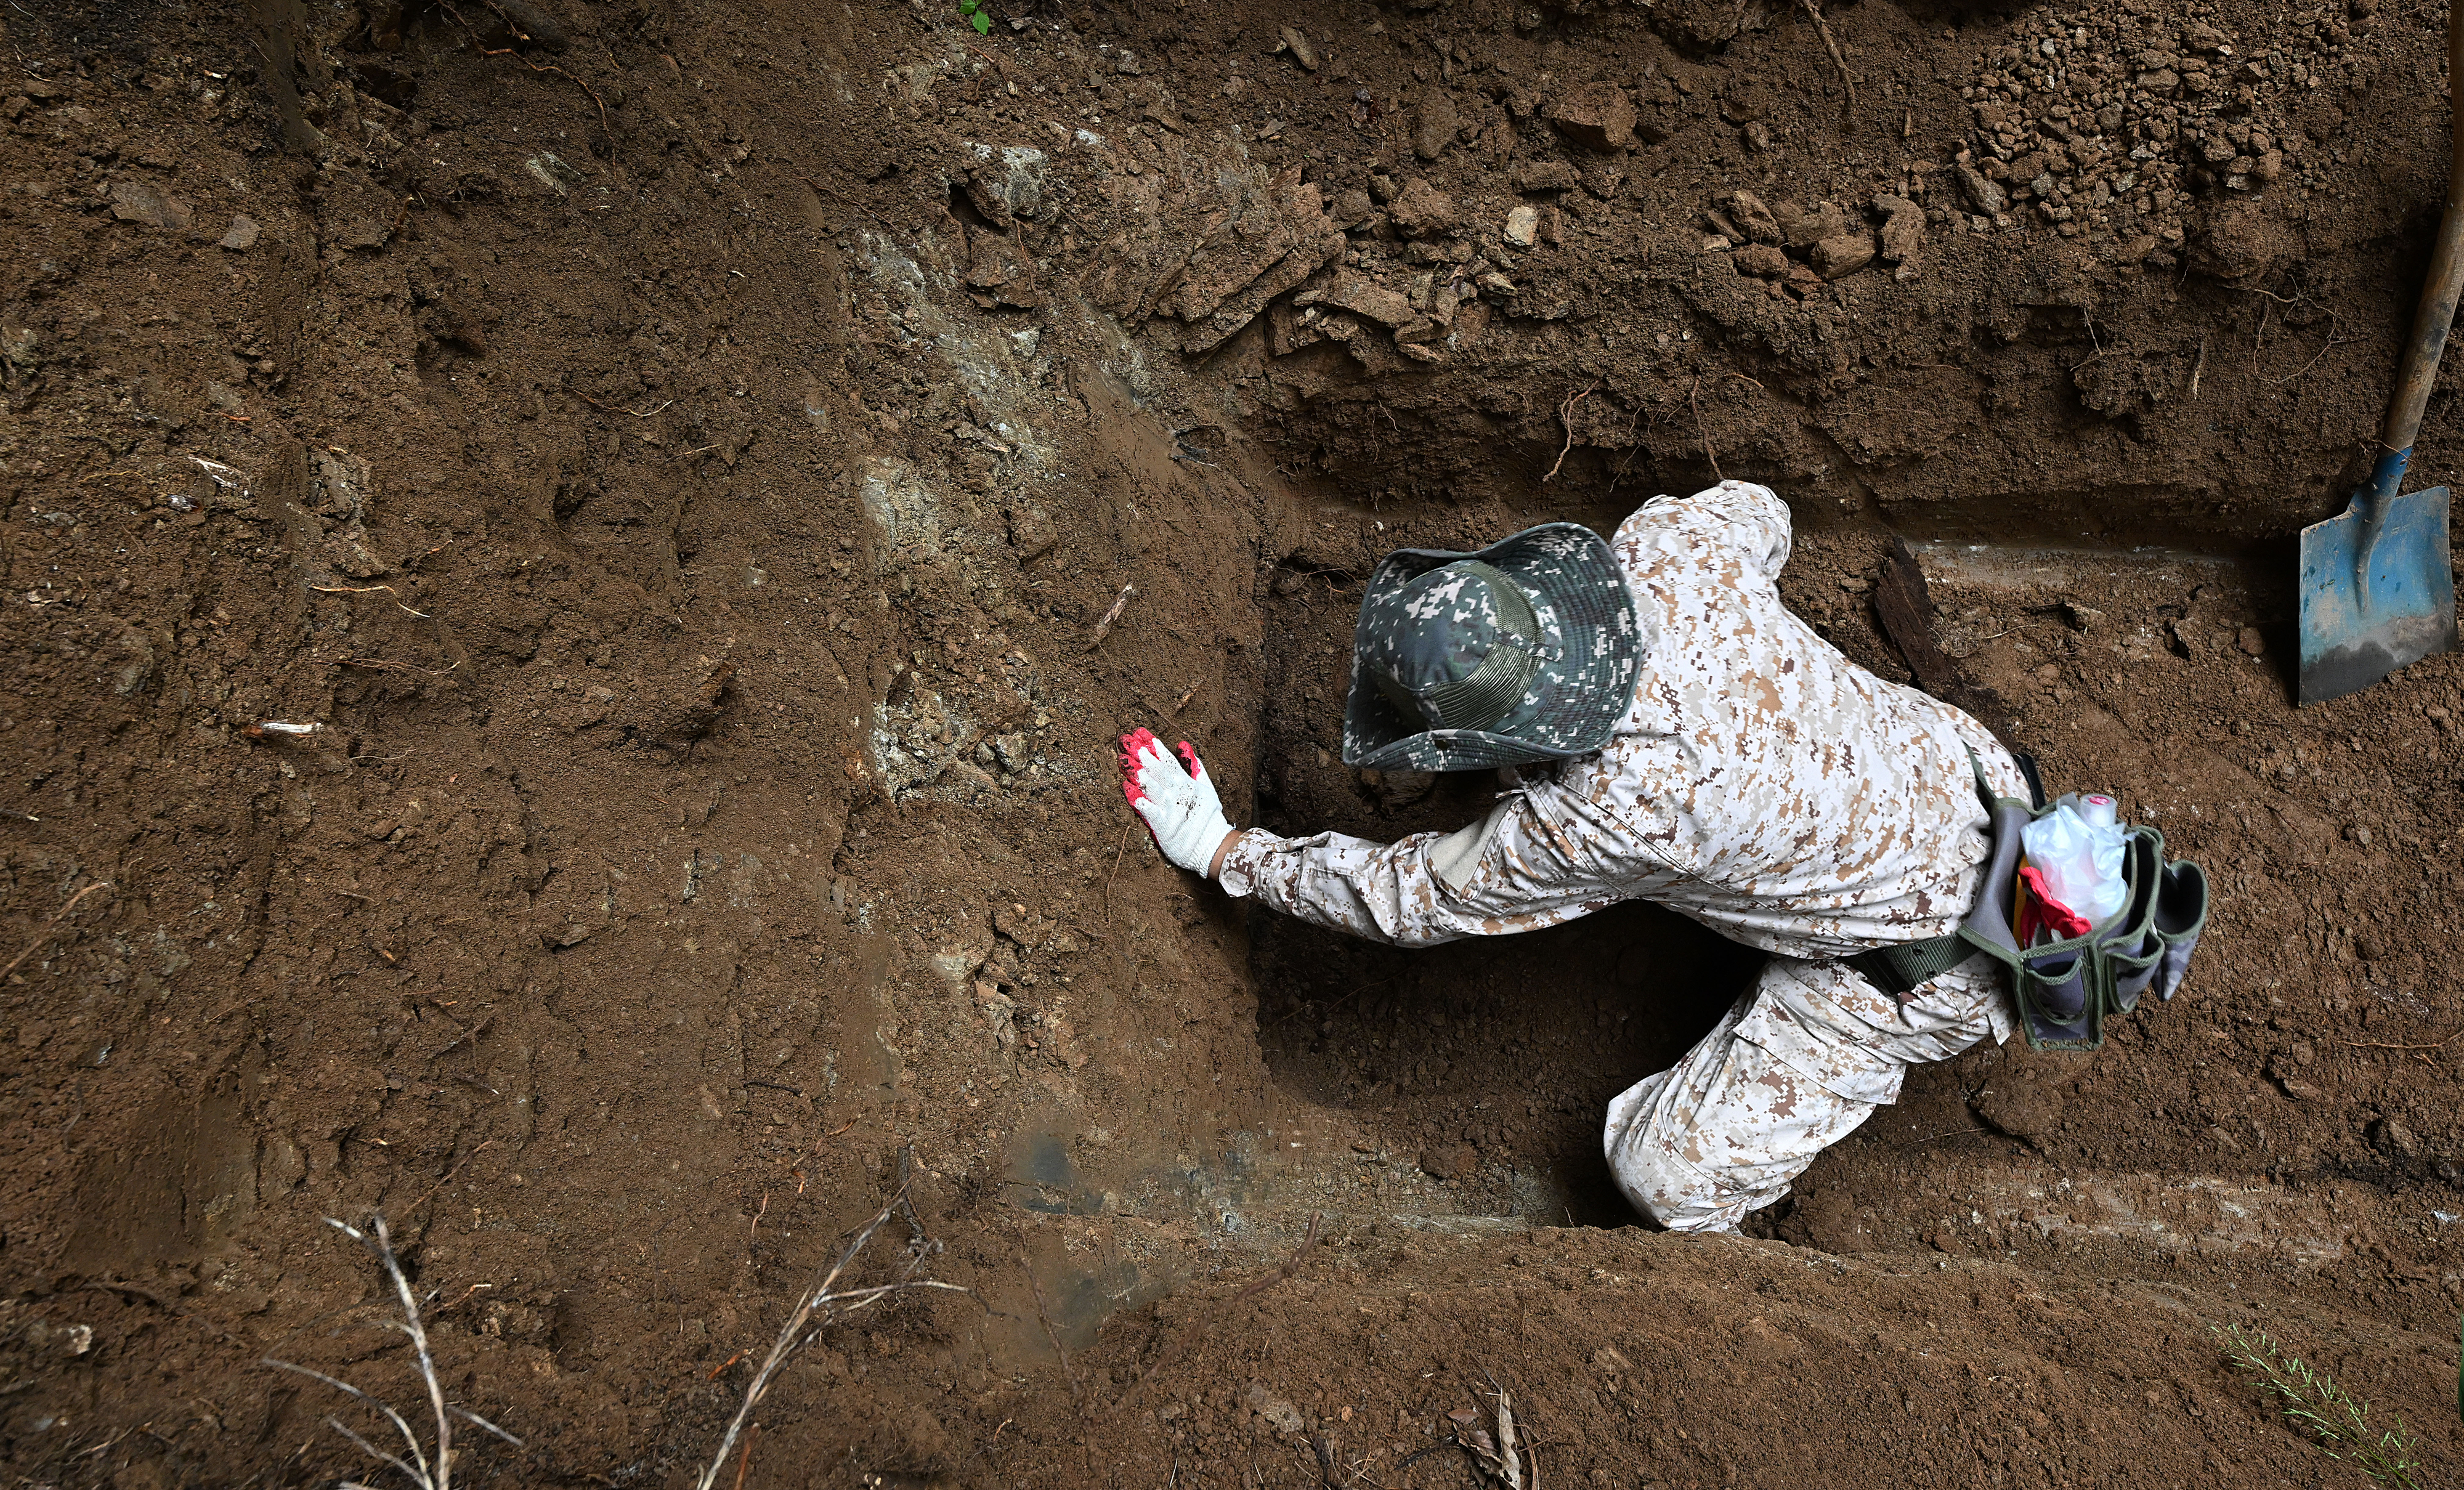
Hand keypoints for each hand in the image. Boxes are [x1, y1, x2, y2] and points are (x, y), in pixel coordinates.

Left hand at [1119, 728, 1235, 874]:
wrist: (1211, 844)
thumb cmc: (1208, 816)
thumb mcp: (1207, 788)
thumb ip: (1195, 768)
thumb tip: (1184, 747)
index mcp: (1185, 784)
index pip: (1170, 762)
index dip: (1158, 750)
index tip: (1147, 738)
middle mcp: (1176, 794)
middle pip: (1159, 772)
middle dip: (1145, 758)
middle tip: (1132, 745)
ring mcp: (1170, 809)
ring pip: (1154, 789)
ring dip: (1142, 777)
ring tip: (1130, 765)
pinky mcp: (1163, 826)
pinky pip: (1150, 811)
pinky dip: (1140, 801)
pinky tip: (1129, 791)